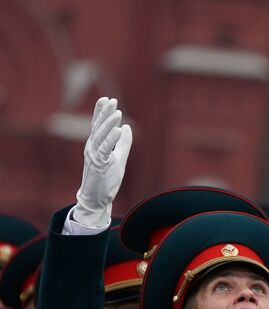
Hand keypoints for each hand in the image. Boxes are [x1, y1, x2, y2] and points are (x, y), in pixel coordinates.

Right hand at [73, 98, 132, 228]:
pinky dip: (111, 140)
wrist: (96, 198)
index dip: (101, 112)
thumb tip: (126, 127)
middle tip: (112, 100)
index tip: (106, 99)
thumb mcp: (118, 158)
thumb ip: (122, 143)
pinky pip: (105, 150)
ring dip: (109, 124)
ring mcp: (94, 156)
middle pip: (98, 127)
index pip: (98, 125)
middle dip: (105, 113)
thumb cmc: (106, 179)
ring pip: (101, 136)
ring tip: (118, 112)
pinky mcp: (98, 165)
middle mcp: (92, 147)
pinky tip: (118, 130)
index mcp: (96, 145)